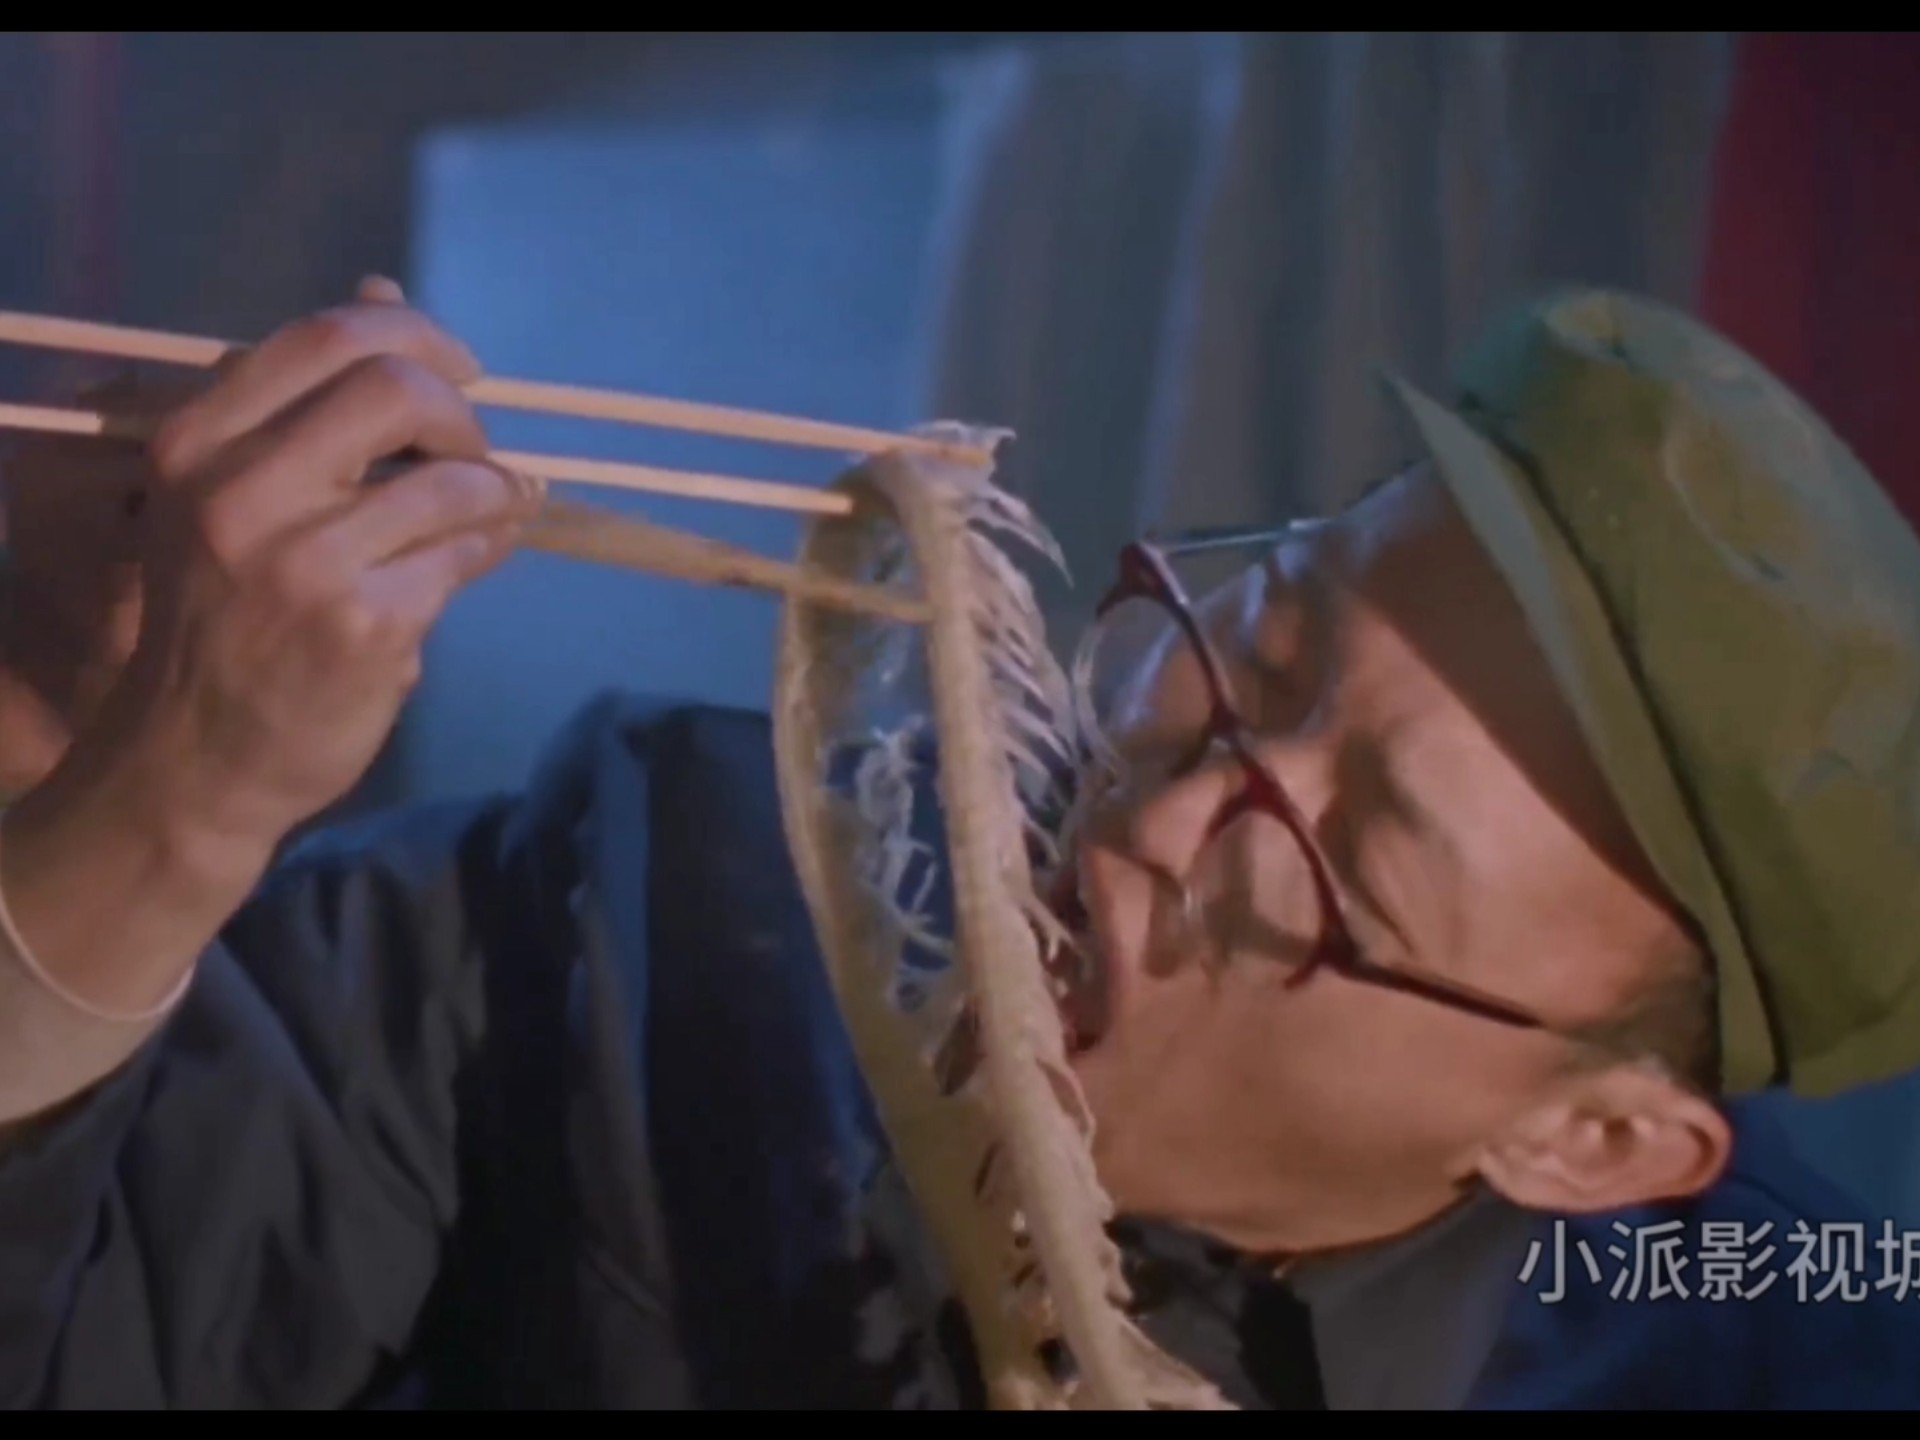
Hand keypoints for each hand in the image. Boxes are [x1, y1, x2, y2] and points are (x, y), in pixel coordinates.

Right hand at [53, 280, 542, 862]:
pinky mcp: (366, 626)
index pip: (325, 339)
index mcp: (198, 444)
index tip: (459, 370)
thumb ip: (305, 403)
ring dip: (491, 490)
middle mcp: (241, 493)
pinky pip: (464, 555)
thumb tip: (385, 296)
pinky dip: (487, 548)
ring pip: (450, 481)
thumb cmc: (222, 619)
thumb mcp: (228, 498)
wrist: (195, 760)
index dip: (416, 337)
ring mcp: (305, 564)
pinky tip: (473, 558)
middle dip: (461, 414)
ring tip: (487, 512)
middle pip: (396, 390)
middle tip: (473, 450)